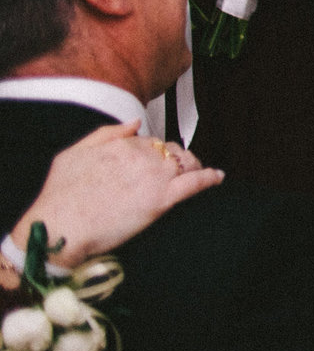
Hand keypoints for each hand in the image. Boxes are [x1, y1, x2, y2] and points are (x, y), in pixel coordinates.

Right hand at [9, 122, 220, 272]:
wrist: (60, 227)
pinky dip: (210, 178)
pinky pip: (196, 183)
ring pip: (186, 163)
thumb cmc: (61, 195)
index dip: (153, 151)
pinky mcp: (162, 200)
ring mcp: (155, 177)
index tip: (152, 159)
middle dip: (173, 158)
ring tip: (196, 171)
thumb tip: (134, 123)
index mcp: (123, 144)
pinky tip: (217, 177)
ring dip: (193, 165)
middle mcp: (143, 156)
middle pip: (171, 151)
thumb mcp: (74, 153)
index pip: (150, 141)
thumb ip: (107, 133)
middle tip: (172, 169)